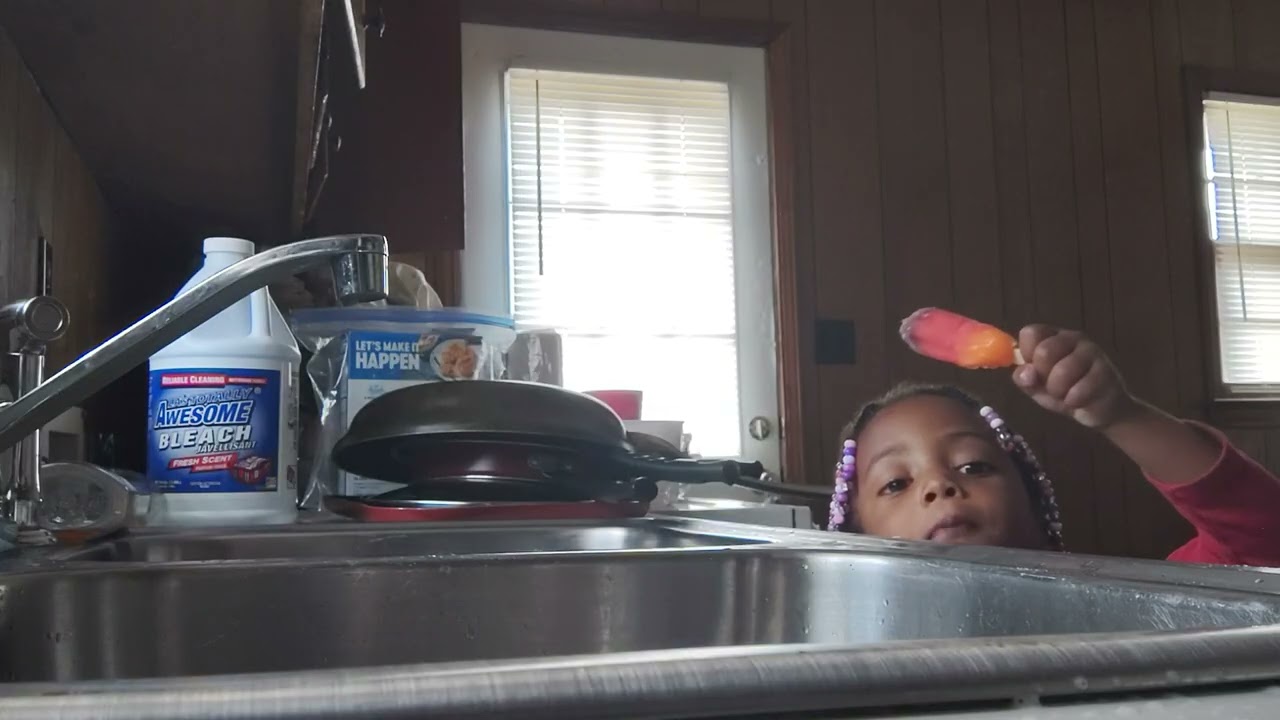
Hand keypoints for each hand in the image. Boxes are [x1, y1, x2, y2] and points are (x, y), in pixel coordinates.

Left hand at [1012, 325, 1137, 429]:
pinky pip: (1078, 390)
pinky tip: (1080, 401)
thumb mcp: (1037, 387)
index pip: (1031, 333)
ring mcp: (1093, 352)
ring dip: (1058, 391)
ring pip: (1062, 372)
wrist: (1102, 409)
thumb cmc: (1066, 392)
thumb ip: (1024, 379)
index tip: (1034, 369)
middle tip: (1052, 385)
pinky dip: (1072, 401)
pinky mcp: (1106, 372)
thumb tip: (1026, 373)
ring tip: (1067, 394)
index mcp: (1053, 337)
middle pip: (1044, 351)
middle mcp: (1073, 338)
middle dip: (1043, 376)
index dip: (1027, 355)